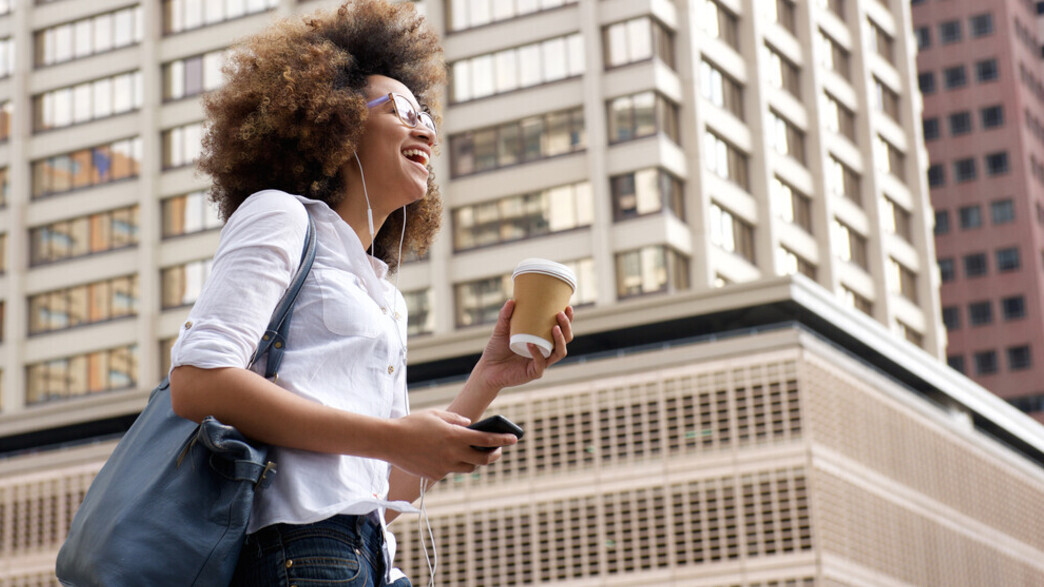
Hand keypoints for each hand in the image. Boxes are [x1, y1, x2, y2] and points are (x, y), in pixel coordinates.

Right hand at [382, 410, 517, 480]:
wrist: (389, 441)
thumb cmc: (413, 424)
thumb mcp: (436, 415)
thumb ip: (456, 419)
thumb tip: (470, 424)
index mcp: (455, 436)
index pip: (486, 440)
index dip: (502, 440)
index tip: (514, 439)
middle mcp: (453, 454)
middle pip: (482, 460)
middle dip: (494, 455)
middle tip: (497, 450)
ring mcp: (444, 467)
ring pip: (468, 468)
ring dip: (475, 461)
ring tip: (476, 454)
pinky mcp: (434, 475)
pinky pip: (449, 470)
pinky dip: (453, 464)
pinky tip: (448, 456)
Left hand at [470, 300, 574, 392]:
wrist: (487, 369)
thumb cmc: (496, 349)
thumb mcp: (501, 329)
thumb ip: (505, 315)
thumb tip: (511, 300)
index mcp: (542, 340)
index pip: (561, 330)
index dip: (568, 320)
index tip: (568, 307)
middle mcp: (545, 351)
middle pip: (565, 340)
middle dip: (566, 327)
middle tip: (560, 314)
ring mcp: (541, 362)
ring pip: (560, 353)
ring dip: (560, 340)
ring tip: (555, 328)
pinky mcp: (534, 372)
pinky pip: (540, 363)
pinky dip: (537, 353)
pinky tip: (531, 344)